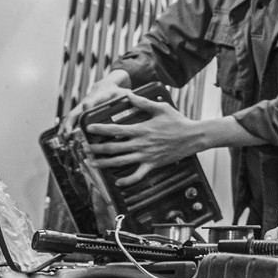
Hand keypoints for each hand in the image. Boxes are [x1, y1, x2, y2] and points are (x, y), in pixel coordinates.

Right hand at [59, 70, 131, 134]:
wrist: (106, 86)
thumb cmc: (115, 91)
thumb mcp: (123, 92)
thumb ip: (128, 97)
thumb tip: (133, 101)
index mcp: (98, 97)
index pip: (91, 100)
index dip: (88, 105)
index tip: (85, 110)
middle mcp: (86, 102)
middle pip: (75, 112)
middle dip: (70, 123)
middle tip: (67, 134)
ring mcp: (81, 108)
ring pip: (71, 118)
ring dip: (65, 128)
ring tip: (63, 140)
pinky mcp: (80, 112)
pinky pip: (72, 121)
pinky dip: (66, 129)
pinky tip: (64, 139)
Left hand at [86, 91, 203, 185]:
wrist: (193, 136)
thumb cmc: (178, 121)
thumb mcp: (161, 107)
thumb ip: (143, 103)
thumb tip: (129, 95)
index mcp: (141, 129)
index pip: (116, 129)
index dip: (100, 129)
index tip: (88, 128)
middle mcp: (141, 143)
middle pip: (114, 147)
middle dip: (97, 149)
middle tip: (85, 149)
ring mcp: (146, 155)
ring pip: (121, 162)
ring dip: (105, 163)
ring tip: (93, 164)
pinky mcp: (153, 164)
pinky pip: (138, 175)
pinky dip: (127, 180)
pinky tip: (118, 182)